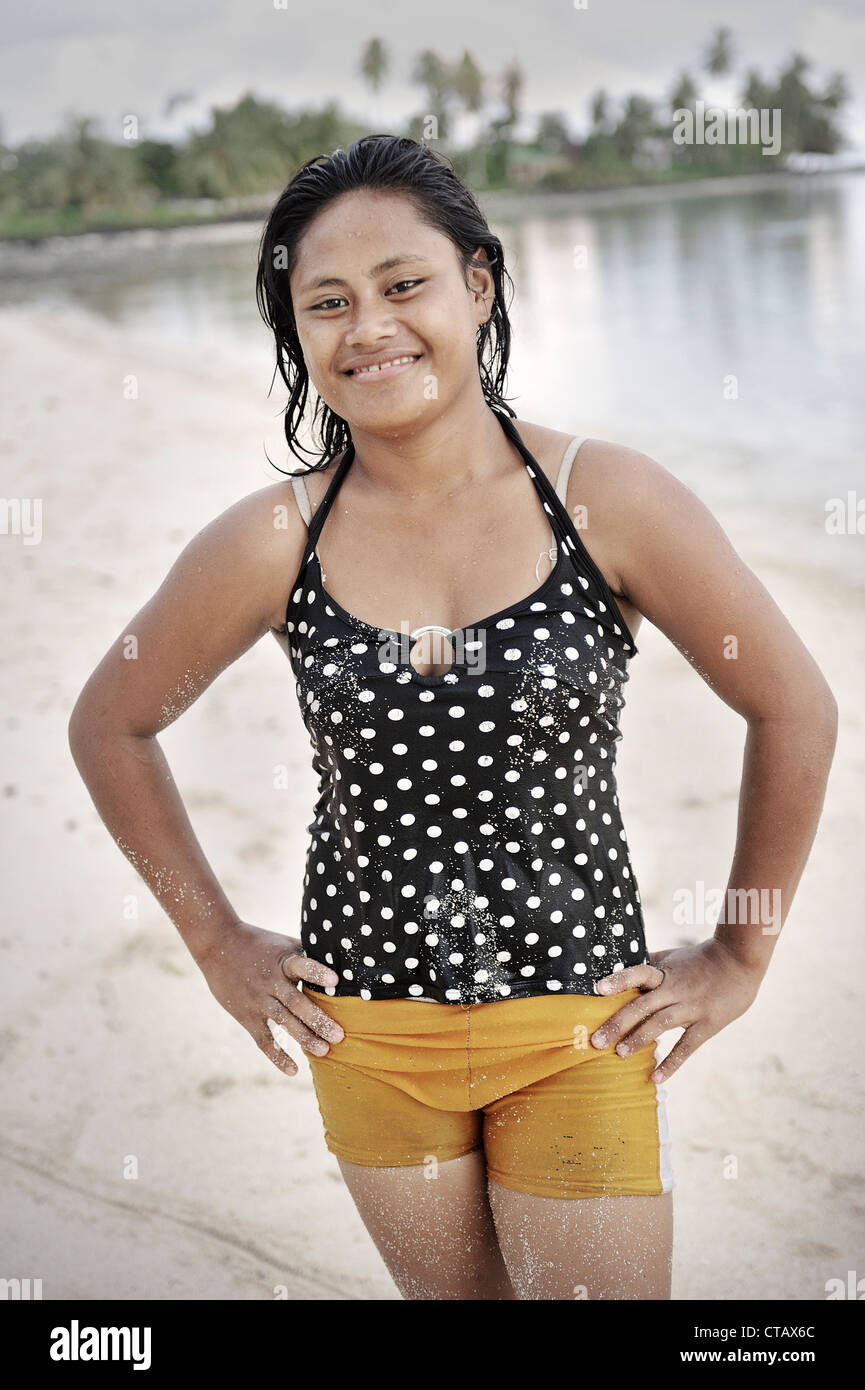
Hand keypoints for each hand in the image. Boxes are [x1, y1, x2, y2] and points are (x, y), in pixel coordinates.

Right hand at [196, 921, 344, 1075]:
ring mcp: (258, 1001)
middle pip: (296, 1003)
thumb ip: (306, 954)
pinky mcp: (246, 1016)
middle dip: (318, 1019)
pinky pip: (263, 1040)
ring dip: (304, 1038)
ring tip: (324, 1051)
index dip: (317, 972)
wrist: (217, 945)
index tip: (335, 980)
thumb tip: (339, 961)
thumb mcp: (283, 943)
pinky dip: (277, 1056)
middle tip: (339, 1035)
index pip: (301, 966)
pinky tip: (293, 1071)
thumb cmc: (258, 943)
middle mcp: (270, 982)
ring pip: (283, 1022)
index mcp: (282, 961)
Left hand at [589, 938, 761, 1081]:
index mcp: (664, 972)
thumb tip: (623, 966)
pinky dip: (671, 1063)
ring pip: (660, 1025)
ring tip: (619, 1054)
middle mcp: (675, 989)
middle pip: (642, 1006)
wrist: (740, 960)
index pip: (638, 973)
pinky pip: (686, 1047)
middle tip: (596, 1041)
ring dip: (638, 1041)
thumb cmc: (702, 958)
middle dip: (617, 1024)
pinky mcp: (708, 1024)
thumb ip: (650, 964)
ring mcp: (691, 1007)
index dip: (619, 980)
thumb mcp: (674, 956)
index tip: (598, 990)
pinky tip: (656, 1078)